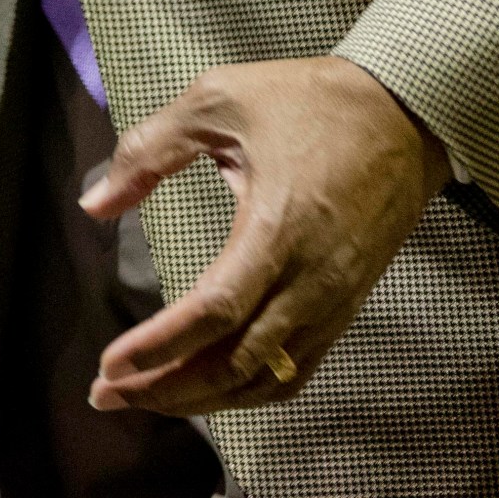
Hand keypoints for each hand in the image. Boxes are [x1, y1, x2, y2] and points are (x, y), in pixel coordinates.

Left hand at [81, 57, 450, 415]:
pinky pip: (297, 367)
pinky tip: (210, 388)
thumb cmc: (310, 101)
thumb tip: (94, 204)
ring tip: (146, 397)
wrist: (405, 112)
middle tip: (106, 394)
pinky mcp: (346, 304)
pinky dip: (250, 389)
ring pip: (267, 377)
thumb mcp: (217, 100)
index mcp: (277, 228)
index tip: (109, 365)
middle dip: (167, 389)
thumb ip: (149, 151)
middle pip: (236, 363)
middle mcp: (311, 279)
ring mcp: (334, 299)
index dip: (158, 347)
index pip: (214, 312)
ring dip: (204, 398)